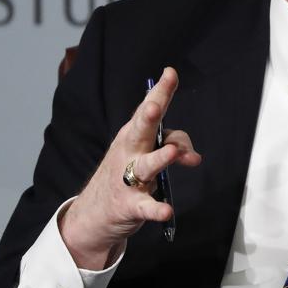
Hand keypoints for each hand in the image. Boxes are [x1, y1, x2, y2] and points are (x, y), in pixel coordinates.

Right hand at [59, 67, 201, 268]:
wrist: (92, 214)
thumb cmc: (125, 174)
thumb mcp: (146, 153)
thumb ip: (176, 145)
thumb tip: (194, 156)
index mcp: (134, 135)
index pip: (148, 109)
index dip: (160, 92)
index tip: (170, 73)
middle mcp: (129, 152)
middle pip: (140, 131)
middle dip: (148, 118)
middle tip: (156, 107)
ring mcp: (127, 179)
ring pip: (145, 166)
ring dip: (159, 159)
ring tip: (172, 153)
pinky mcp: (129, 206)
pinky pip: (145, 207)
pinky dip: (156, 209)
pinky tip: (167, 211)